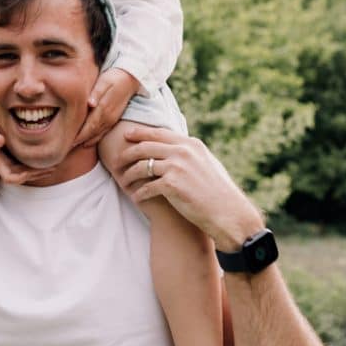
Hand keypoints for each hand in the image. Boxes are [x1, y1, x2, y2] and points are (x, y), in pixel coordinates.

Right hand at [0, 95, 54, 185]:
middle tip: (54, 166)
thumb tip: (0, 141)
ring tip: (54, 162)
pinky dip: (35, 161)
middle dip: (37, 174)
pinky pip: (24, 162)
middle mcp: (2, 162)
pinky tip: (46, 153)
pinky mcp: (10, 152)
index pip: (12, 178)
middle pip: (21, 176)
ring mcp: (6, 158)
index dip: (25, 177)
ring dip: (38, 169)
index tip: (40, 169)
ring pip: (24, 170)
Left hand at [72, 68, 139, 147]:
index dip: (80, 135)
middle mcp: (108, 117)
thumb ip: (96, 92)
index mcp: (104, 108)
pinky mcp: (113, 119)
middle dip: (80, 141)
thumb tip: (90, 103)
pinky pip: (103, 132)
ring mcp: (112, 119)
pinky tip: (87, 142)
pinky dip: (94, 139)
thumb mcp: (104, 81)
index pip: (90, 126)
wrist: (129, 79)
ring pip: (97, 134)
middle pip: (92, 133)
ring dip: (86, 141)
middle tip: (66, 148)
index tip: (69, 141)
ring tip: (74, 147)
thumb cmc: (113, 78)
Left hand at [117, 126, 262, 249]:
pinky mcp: (171, 185)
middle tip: (117, 160)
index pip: (158, 133)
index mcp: (191, 144)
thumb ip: (190, 153)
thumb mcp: (207, 163)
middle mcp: (182, 151)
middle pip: (145, 147)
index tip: (127, 135)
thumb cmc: (219, 192)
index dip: (140, 133)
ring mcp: (176, 167)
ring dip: (129, 175)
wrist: (228, 212)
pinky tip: (136, 198)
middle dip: (127, 153)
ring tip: (123, 182)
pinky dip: (138, 193)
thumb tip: (177, 147)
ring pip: (141, 166)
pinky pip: (146, 187)